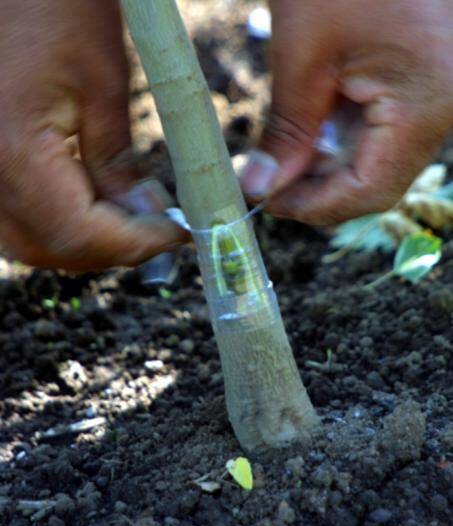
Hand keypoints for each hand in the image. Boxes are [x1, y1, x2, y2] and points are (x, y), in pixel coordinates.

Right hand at [0, 1, 185, 270]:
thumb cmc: (52, 5)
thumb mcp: (102, 83)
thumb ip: (118, 164)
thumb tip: (145, 216)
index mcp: (14, 154)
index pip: (80, 234)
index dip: (135, 244)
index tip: (178, 234)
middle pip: (53, 248)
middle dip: (114, 249)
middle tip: (160, 230)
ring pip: (32, 242)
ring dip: (88, 243)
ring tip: (134, 220)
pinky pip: (18, 219)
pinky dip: (61, 225)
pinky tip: (96, 206)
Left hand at [241, 0, 452, 223]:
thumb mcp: (304, 53)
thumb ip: (287, 132)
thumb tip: (263, 189)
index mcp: (426, 104)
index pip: (368, 191)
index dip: (314, 207)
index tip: (267, 204)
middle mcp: (442, 110)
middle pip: (373, 183)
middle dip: (316, 191)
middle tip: (267, 186)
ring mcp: (434, 99)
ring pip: (375, 162)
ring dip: (325, 170)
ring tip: (279, 162)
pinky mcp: (419, 86)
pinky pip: (379, 134)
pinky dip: (338, 143)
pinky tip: (306, 135)